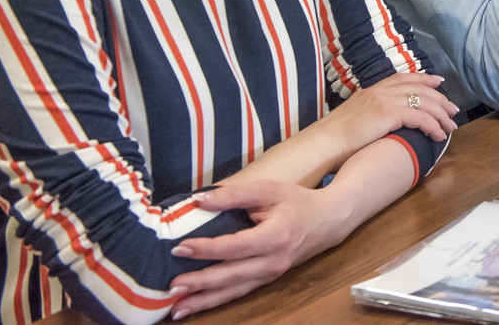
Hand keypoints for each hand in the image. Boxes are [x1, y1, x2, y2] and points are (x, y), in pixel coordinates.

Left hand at [169, 181, 347, 318]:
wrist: (328, 221)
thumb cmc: (296, 202)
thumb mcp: (268, 190)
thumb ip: (234, 195)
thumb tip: (199, 200)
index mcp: (275, 236)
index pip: (235, 246)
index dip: (206, 249)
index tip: (179, 248)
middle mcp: (273, 261)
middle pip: (231, 276)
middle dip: (199, 282)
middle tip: (171, 285)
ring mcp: (271, 275)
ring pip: (233, 291)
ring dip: (203, 301)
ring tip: (175, 308)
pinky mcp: (267, 281)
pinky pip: (238, 293)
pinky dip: (215, 301)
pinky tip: (196, 305)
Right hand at [315, 72, 455, 161]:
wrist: (323, 143)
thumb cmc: (336, 138)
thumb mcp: (355, 117)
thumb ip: (371, 112)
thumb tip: (384, 120)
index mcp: (373, 89)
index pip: (405, 78)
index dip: (425, 79)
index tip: (439, 82)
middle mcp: (380, 90)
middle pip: (420, 88)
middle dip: (441, 99)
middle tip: (454, 110)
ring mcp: (384, 100)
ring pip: (425, 102)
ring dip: (441, 115)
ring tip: (451, 127)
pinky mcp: (387, 113)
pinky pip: (420, 117)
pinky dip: (433, 126)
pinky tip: (439, 136)